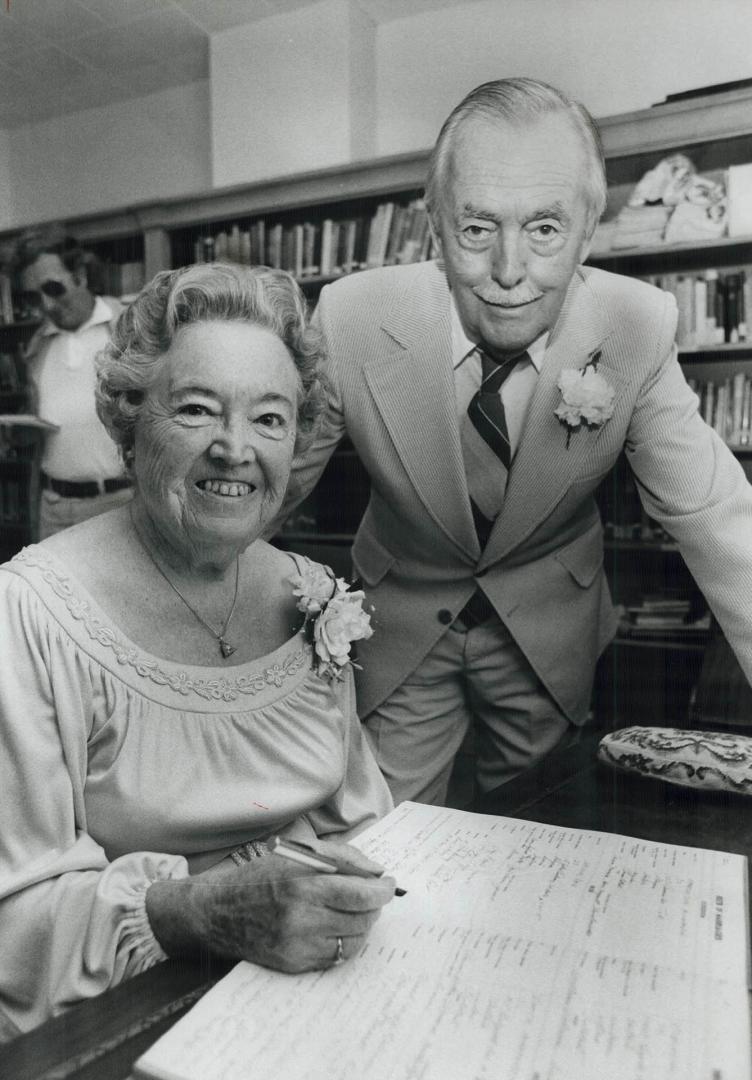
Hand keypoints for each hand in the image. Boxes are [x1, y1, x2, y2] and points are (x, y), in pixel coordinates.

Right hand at [146, 840, 394, 972]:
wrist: (219, 911)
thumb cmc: (262, 876)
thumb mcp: (299, 854)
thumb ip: (342, 857)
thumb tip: (377, 872)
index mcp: (303, 884)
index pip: (361, 894)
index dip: (383, 891)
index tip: (388, 885)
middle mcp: (301, 918)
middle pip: (362, 919)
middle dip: (375, 907)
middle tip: (372, 897)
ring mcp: (297, 945)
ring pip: (354, 941)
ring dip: (363, 925)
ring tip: (355, 911)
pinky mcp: (294, 964)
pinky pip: (336, 957)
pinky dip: (346, 942)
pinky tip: (338, 927)